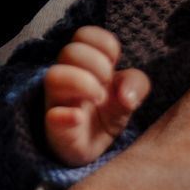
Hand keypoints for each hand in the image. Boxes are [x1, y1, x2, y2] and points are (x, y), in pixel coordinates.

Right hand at [44, 26, 149, 164]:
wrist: (91, 153)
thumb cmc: (106, 117)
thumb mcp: (129, 98)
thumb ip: (136, 85)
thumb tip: (126, 94)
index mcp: (85, 65)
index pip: (84, 35)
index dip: (102, 42)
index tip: (113, 62)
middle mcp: (66, 78)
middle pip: (69, 51)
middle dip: (95, 64)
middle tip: (106, 85)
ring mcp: (57, 102)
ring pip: (54, 76)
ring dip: (80, 82)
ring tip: (97, 99)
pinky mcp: (55, 130)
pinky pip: (53, 117)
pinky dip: (66, 115)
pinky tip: (79, 118)